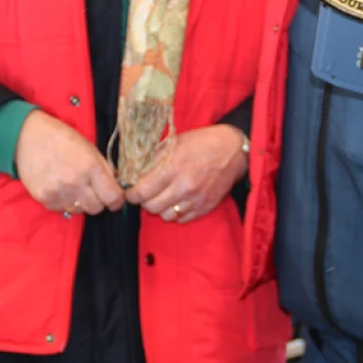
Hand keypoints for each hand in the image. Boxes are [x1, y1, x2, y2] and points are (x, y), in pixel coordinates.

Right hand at [14, 111, 125, 215]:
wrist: (27, 135)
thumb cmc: (61, 137)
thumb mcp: (89, 146)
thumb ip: (104, 167)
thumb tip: (116, 186)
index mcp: (90, 166)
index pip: (112, 197)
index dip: (116, 200)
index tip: (115, 199)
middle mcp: (75, 182)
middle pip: (96, 209)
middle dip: (99, 202)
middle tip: (93, 191)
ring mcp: (58, 192)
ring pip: (79, 211)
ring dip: (81, 203)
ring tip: (74, 188)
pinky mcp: (44, 198)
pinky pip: (62, 210)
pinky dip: (65, 202)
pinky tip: (61, 188)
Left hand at [124, 125, 247, 223]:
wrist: (232, 150)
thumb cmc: (200, 143)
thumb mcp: (173, 143)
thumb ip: (153, 159)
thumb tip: (133, 173)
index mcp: (173, 167)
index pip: (142, 191)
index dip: (132, 194)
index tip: (130, 192)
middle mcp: (184, 187)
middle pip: (152, 207)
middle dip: (145, 201)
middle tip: (146, 194)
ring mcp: (196, 199)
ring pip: (166, 216)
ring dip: (161, 208)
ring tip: (163, 197)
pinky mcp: (206, 207)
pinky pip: (182, 219)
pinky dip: (176, 213)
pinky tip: (177, 201)